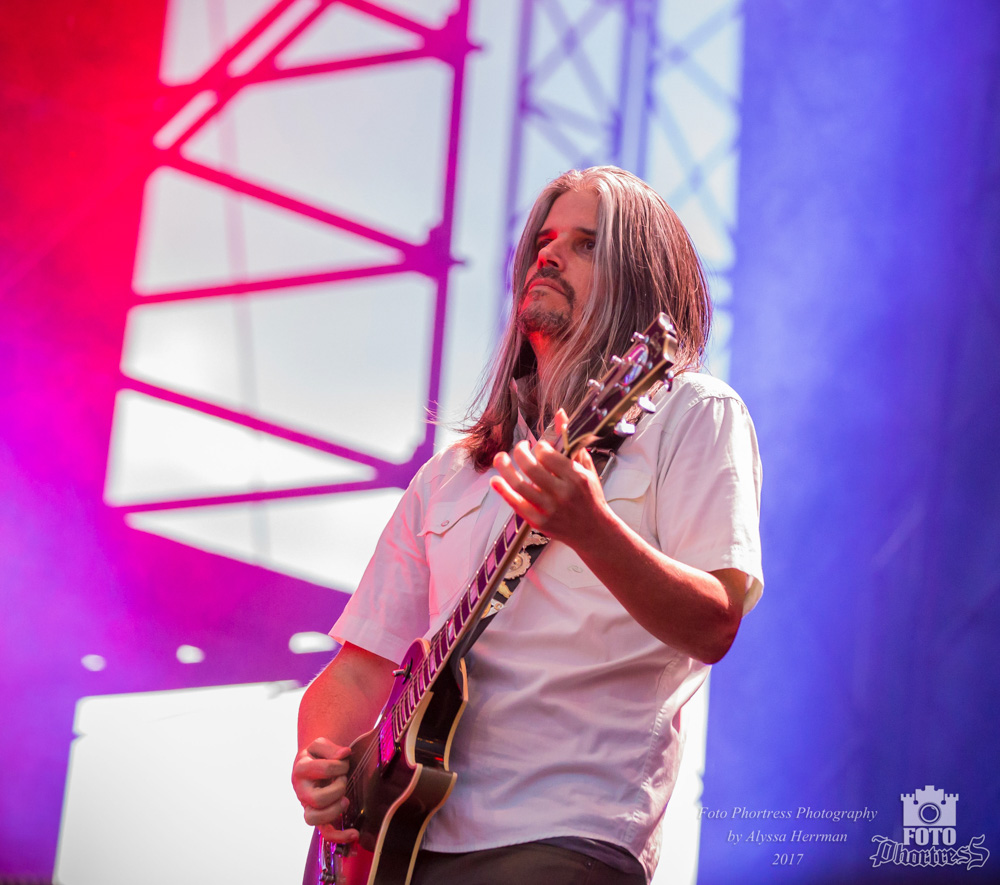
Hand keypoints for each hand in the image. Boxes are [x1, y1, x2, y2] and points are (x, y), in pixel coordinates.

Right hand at [291, 737, 358, 842]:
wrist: (309, 764)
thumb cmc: (316, 755)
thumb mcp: (320, 745)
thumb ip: (331, 748)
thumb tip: (344, 754)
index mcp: (301, 769)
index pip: (323, 769)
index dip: (340, 765)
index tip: (344, 761)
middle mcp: (301, 790)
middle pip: (317, 799)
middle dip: (337, 789)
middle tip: (343, 780)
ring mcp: (308, 806)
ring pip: (314, 819)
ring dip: (334, 811)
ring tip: (345, 801)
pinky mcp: (318, 816)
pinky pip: (325, 832)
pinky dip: (339, 836)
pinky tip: (354, 834)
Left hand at [489, 409, 609, 547]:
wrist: (595, 532)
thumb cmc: (590, 496)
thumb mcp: (585, 467)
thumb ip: (571, 441)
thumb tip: (560, 414)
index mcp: (576, 477)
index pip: (547, 454)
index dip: (538, 446)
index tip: (538, 446)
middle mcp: (563, 493)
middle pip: (530, 467)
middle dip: (519, 452)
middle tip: (520, 448)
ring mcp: (550, 509)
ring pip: (519, 485)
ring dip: (504, 468)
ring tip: (501, 458)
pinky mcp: (539, 522)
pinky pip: (516, 504)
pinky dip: (502, 491)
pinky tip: (495, 480)